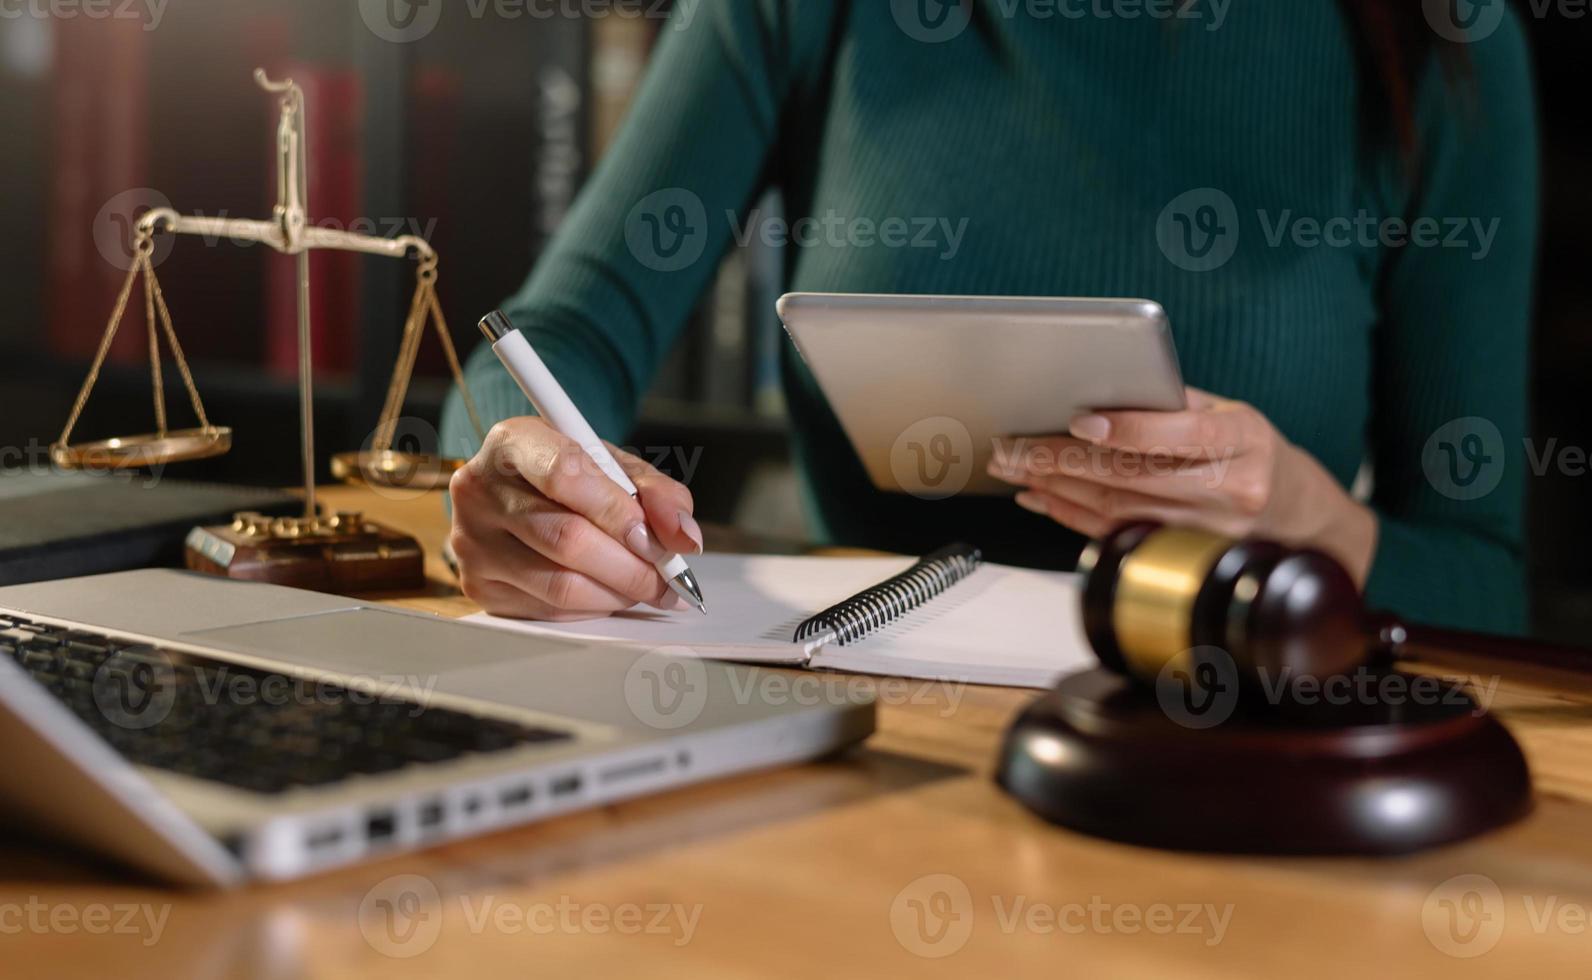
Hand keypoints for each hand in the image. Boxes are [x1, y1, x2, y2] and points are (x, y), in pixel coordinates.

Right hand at [448, 417, 703, 620]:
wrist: (520, 494)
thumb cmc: (573, 477)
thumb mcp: (616, 467)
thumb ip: (658, 493)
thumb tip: (685, 538)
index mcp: (513, 442)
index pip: (564, 475)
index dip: (618, 512)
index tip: (657, 538)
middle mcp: (480, 490)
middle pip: (566, 539)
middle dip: (632, 566)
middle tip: (668, 578)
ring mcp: (472, 541)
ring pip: (560, 584)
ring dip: (618, 593)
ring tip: (647, 586)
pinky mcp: (477, 585)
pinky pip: (548, 609)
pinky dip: (593, 607)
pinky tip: (610, 593)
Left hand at [989, 388, 1377, 583]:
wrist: (1295, 512)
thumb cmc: (1251, 449)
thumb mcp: (1229, 412)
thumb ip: (1169, 402)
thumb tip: (1095, 392)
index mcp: (1243, 439)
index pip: (1180, 434)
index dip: (1126, 429)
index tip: (1079, 420)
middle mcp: (1230, 489)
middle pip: (1133, 476)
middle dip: (1062, 459)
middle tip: (1014, 446)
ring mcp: (1207, 530)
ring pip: (1116, 508)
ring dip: (1055, 487)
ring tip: (1014, 466)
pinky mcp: (1183, 554)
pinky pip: (1114, 533)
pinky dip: (1069, 513)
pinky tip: (1039, 494)